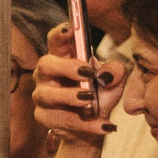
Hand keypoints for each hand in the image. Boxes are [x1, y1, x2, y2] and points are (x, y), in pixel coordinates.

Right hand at [33, 25, 123, 139]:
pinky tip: (104, 126)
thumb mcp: (112, 84)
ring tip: (91, 102)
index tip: (70, 29)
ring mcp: (42, 96)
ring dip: (70, 97)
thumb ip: (115, 73)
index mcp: (63, 59)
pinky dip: (84, 124)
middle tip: (87, 73)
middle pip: (45, 64)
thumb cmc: (99, 98)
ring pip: (48, 95)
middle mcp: (47, 75)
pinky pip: (60, 120)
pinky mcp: (43, 117)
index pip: (56, 42)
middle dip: (66, 67)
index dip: (60, 34)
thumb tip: (108, 72)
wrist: (93, 128)